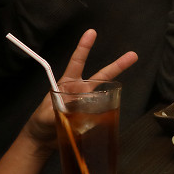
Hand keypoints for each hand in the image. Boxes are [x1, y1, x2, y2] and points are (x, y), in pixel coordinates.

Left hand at [24, 29, 138, 147]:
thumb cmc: (40, 123)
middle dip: (117, 66)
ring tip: (87, 121)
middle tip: (133, 55)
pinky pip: (102, 116)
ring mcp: (88, 104)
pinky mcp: (92, 118)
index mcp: (67, 84)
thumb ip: (60, 110)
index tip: (91, 32)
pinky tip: (90, 130)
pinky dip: (102, 121)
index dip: (84, 47)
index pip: (77, 62)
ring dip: (107, 106)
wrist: (42, 141)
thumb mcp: (46, 114)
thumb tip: (76, 107)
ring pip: (104, 98)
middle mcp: (81, 91)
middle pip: (102, 76)